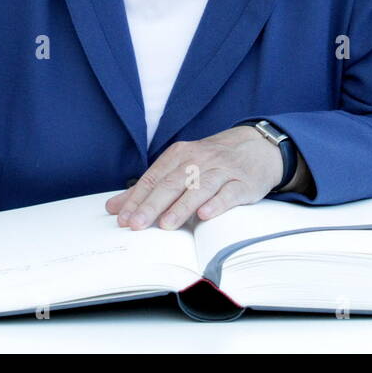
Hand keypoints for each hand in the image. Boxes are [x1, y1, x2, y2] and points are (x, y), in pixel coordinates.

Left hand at [105, 126, 284, 230]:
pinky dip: (217, 203)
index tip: (122, 218)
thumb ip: (148, 188)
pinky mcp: (243, 183)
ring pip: (199, 188)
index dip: (137, 199)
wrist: (257, 147)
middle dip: (152, 205)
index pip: (153, 178)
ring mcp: (222, 170)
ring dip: (181, 206)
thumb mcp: (180, 167)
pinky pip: (229, 193)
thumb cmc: (212, 162)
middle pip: (172, 183)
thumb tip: (114, 208)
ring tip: (166, 225)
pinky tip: (205, 214)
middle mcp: (199, 160)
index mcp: (179, 155)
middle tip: (136, 225)